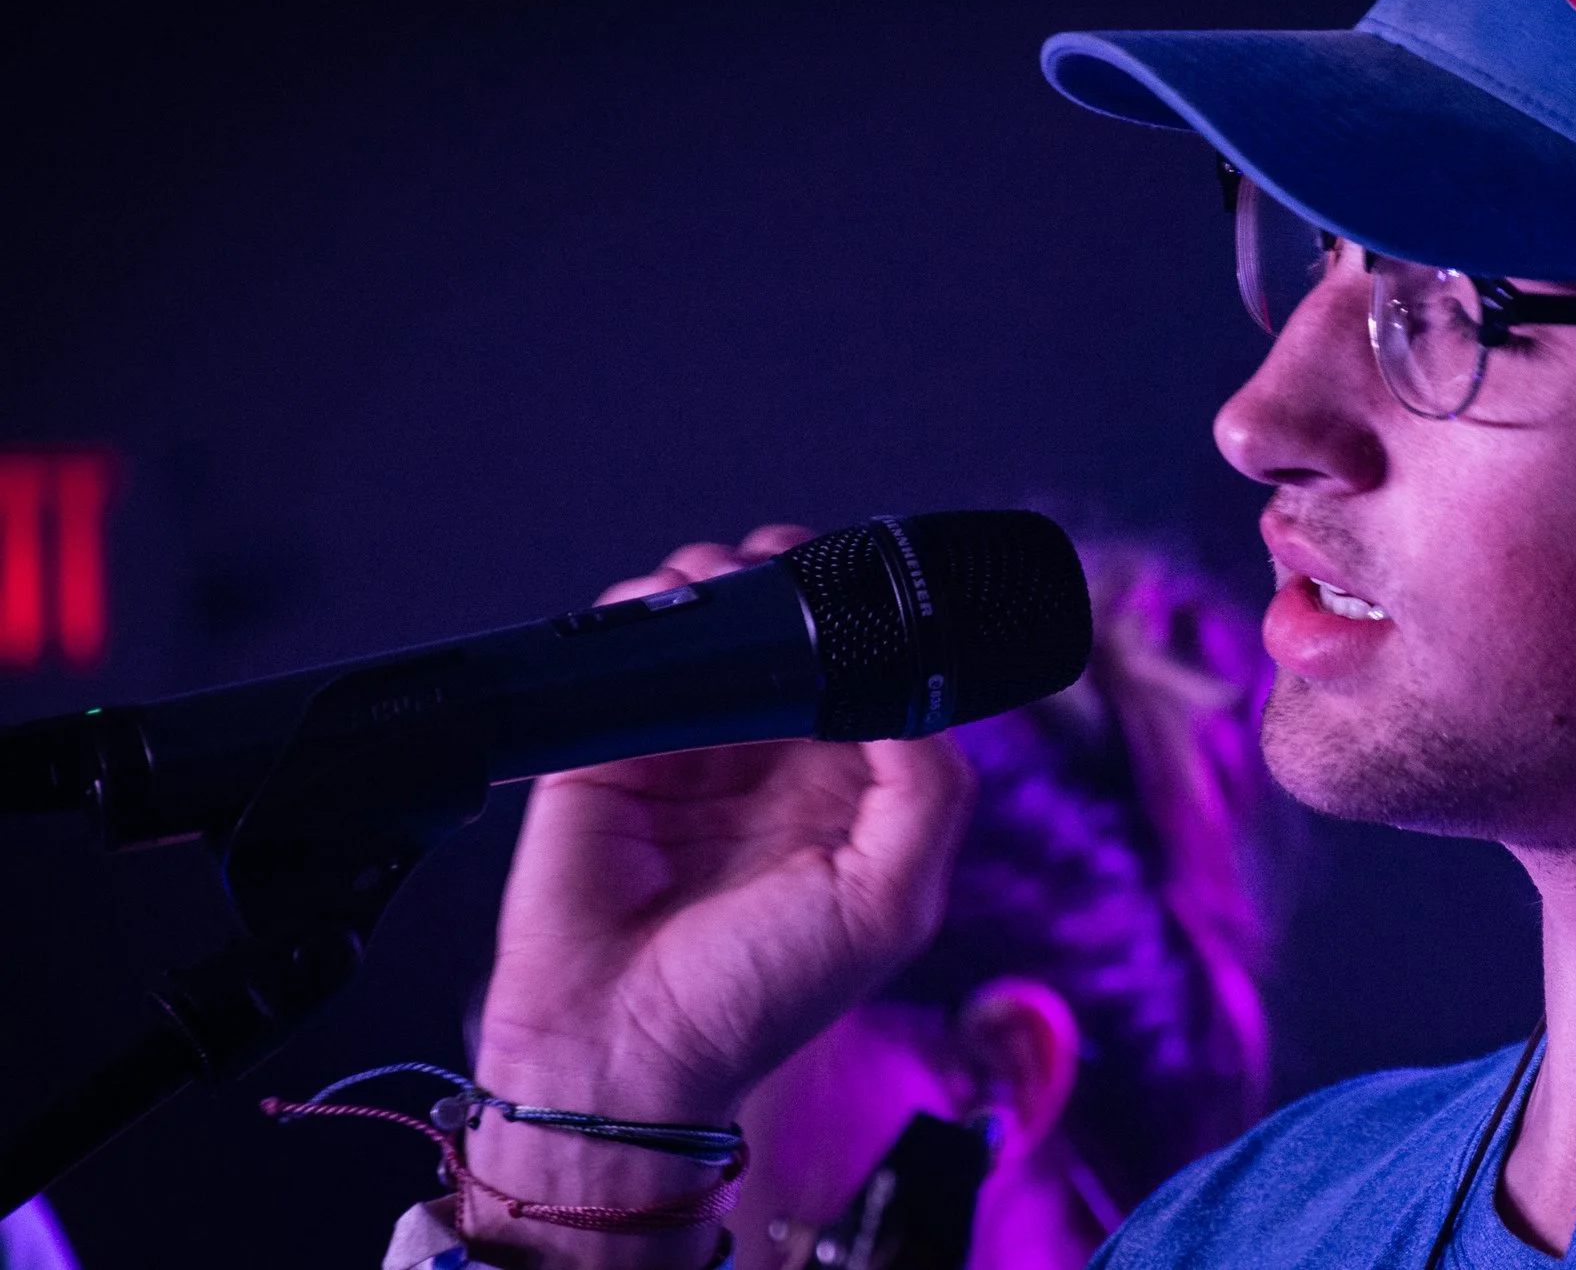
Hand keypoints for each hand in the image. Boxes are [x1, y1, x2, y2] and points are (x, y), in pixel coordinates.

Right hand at [464, 526, 975, 1266]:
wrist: (617, 1051)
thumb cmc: (756, 999)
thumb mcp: (888, 901)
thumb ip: (927, 789)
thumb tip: (914, 689)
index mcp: (850, 794)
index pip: (874, 679)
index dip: (871, 623)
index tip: (860, 583)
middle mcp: (775, 764)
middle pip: (795, 637)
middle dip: (790, 583)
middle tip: (778, 562)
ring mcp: (692, 750)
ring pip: (715, 630)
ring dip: (718, 586)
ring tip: (718, 583)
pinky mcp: (610, 750)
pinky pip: (632, 656)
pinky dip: (642, 616)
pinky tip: (661, 611)